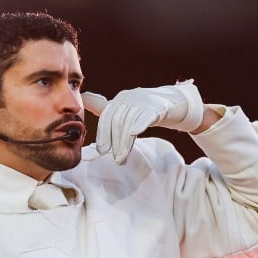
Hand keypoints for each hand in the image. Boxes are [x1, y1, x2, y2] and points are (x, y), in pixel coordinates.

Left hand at [82, 81, 203, 164]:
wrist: (174, 103)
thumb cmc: (145, 109)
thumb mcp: (124, 107)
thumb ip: (104, 106)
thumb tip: (84, 98)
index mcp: (120, 99)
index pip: (107, 117)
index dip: (103, 134)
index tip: (101, 151)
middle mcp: (129, 97)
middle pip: (118, 122)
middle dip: (115, 143)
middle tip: (115, 160)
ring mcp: (143, 101)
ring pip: (130, 123)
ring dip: (125, 143)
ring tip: (122, 159)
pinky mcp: (157, 107)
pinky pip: (146, 116)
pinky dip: (139, 123)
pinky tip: (134, 133)